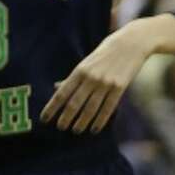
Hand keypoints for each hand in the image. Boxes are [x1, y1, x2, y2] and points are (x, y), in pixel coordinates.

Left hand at [42, 20, 158, 135]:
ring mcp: (105, 83)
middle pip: (75, 103)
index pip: (62, 93)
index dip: (52, 107)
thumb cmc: (104, 54)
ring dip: (82, 122)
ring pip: (91, 108)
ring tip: (76, 130)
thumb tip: (57, 89)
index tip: (44, 118)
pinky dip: (100, 120)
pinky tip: (95, 129)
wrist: (130, 44)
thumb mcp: (86, 63)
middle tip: (60, 128)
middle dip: (66, 117)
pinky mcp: (120, 88)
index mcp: (79, 70)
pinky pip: (108, 108)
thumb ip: (72, 77)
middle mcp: (90, 78)